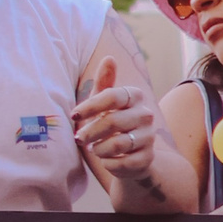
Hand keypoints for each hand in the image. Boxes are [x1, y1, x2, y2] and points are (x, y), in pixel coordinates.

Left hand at [71, 54, 158, 185]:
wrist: (131, 154)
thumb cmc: (111, 122)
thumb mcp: (104, 101)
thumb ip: (105, 81)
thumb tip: (109, 58)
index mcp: (134, 96)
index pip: (112, 97)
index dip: (90, 106)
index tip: (74, 114)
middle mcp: (146, 114)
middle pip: (113, 121)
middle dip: (90, 132)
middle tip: (78, 138)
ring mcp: (149, 137)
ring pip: (118, 144)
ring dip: (99, 149)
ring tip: (94, 148)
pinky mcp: (147, 158)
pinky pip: (123, 162)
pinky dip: (109, 163)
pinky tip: (106, 160)